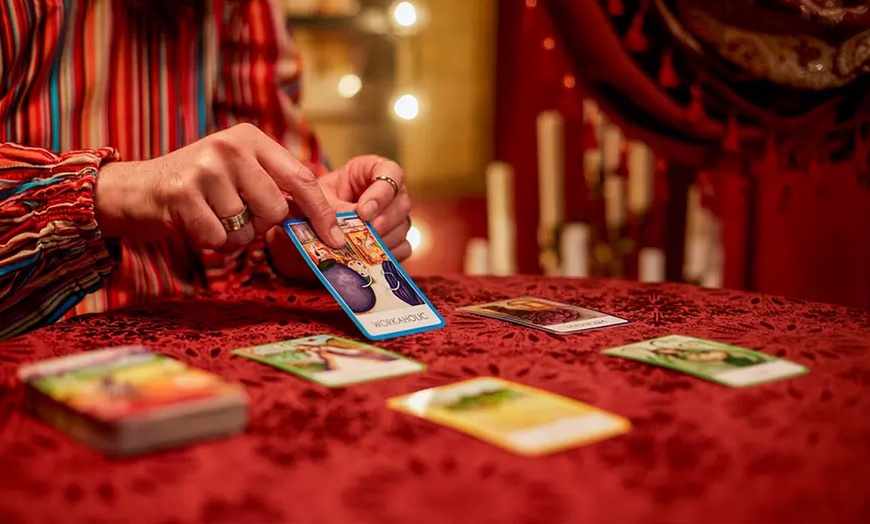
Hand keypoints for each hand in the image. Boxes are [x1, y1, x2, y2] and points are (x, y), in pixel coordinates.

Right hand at [93, 123, 345, 251]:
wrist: (136, 189)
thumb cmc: (199, 187)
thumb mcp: (239, 172)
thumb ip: (275, 185)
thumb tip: (324, 221)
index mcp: (251, 139)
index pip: (301, 178)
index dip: (322, 212)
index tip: (337, 239)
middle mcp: (230, 146)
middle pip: (275, 208)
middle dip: (261, 224)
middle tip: (238, 216)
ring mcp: (205, 168)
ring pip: (246, 226)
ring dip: (234, 236)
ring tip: (212, 218)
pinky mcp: (182, 194)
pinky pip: (220, 238)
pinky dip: (213, 243)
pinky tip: (197, 226)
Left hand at [267, 155, 412, 279]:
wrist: (311, 221)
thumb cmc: (317, 200)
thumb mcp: (319, 198)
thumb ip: (333, 209)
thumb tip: (345, 231)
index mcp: (371, 171)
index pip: (391, 172)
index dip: (382, 192)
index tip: (363, 211)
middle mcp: (389, 192)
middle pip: (402, 202)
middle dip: (384, 220)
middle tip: (366, 233)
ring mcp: (395, 216)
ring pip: (403, 226)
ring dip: (384, 239)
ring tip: (363, 248)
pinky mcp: (396, 238)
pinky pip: (403, 247)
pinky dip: (389, 254)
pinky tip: (371, 257)